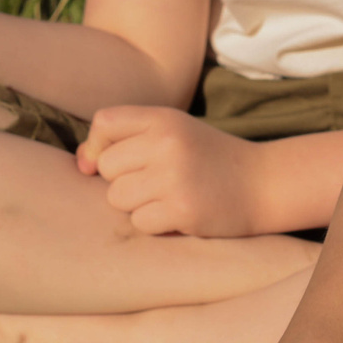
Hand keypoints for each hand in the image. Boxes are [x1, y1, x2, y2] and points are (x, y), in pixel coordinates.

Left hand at [75, 105, 260, 236]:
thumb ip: (126, 140)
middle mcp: (167, 143)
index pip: (104, 123)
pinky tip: (178, 214)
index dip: (99, 145)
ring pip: (118, 198)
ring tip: (166, 197)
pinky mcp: (183, 210)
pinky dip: (154, 224)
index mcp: (163, 118)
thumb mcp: (171, 133)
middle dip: (123, 180)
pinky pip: (140, 222)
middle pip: (108, 167)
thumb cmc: (206, 158)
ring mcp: (175, 177)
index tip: (112, 161)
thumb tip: (80, 165)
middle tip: (155, 181)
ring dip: (137, 205)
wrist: (262, 183)